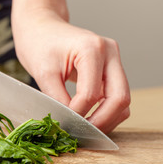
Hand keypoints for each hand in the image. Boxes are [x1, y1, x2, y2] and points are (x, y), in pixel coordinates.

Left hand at [12, 0, 130, 133]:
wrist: (43, 29)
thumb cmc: (40, 43)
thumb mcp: (44, 73)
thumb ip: (58, 100)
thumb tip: (69, 124)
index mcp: (92, 49)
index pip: (91, 94)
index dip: (78, 114)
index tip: (64, 125)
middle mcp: (110, 53)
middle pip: (120, 98)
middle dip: (102, 122)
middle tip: (83, 135)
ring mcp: (114, 61)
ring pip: (123, 100)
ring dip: (108, 119)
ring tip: (86, 129)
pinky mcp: (112, 70)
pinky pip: (117, 96)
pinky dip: (107, 112)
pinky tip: (91, 119)